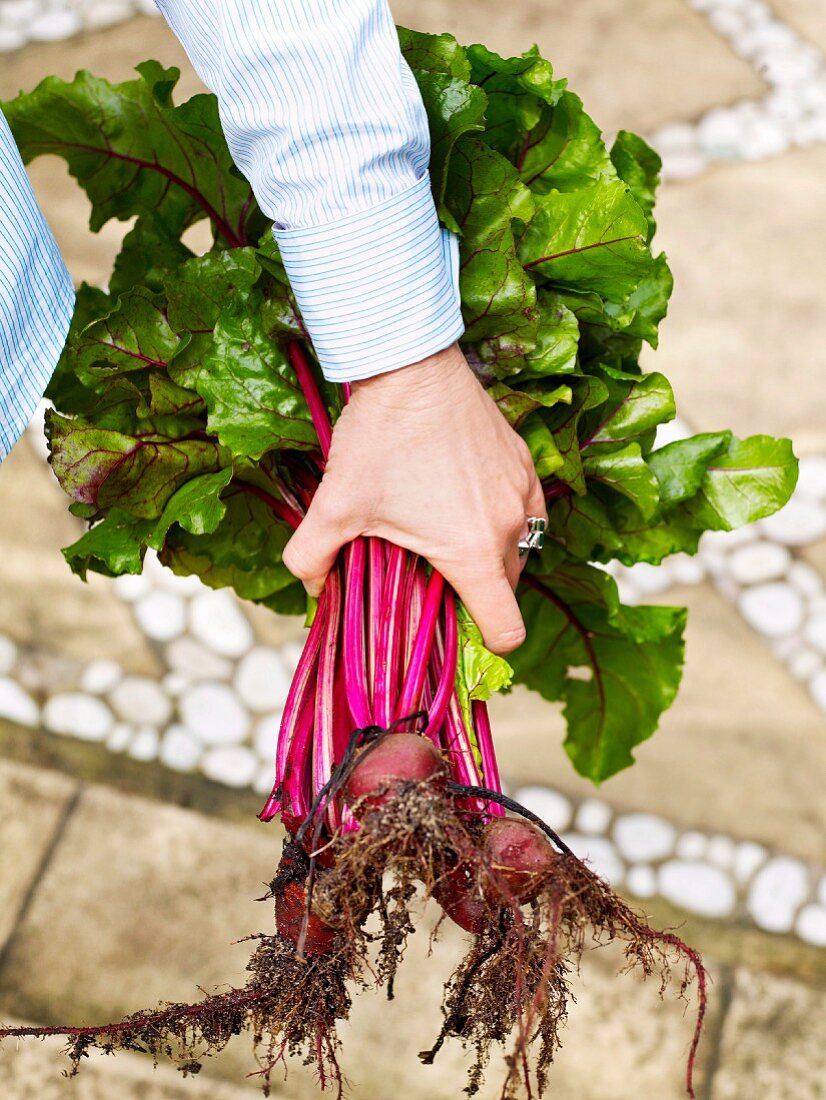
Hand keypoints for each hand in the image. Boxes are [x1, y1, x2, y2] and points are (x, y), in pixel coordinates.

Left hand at [282, 344, 546, 653]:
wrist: (413, 366)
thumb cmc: (379, 439)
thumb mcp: (334, 504)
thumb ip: (311, 559)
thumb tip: (312, 590)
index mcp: (473, 551)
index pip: (507, 630)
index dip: (487, 643)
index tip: (457, 630)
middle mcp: (511, 527)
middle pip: (507, 592)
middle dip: (474, 595)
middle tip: (431, 574)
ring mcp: (523, 493)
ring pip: (518, 550)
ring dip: (489, 557)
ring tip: (445, 535)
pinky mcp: (526, 463)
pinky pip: (526, 512)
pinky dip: (501, 520)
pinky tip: (464, 502)